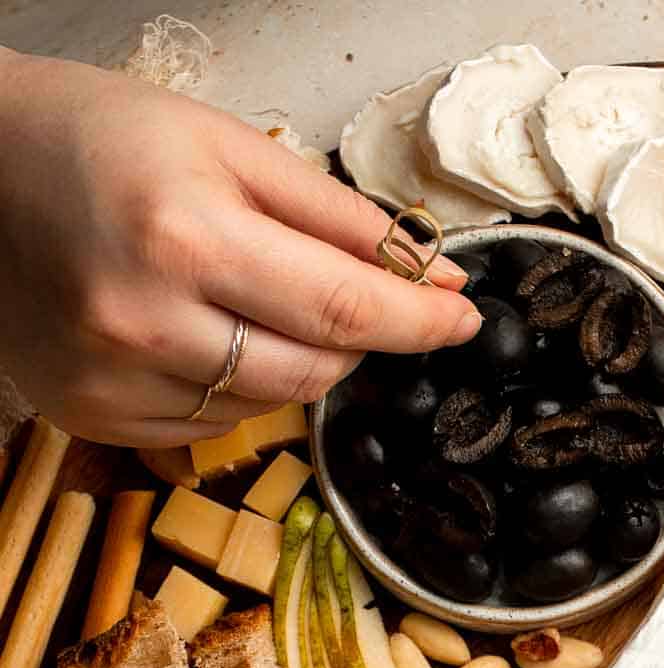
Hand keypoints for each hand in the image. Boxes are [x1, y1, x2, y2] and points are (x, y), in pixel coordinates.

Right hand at [0, 49, 480, 445]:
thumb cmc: (99, 139)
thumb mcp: (227, 147)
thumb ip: (338, 219)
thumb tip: (433, 276)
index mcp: (186, 236)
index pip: (344, 310)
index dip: (419, 323)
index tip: (463, 319)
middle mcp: (147, 322)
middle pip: (315, 372)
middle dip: (355, 341)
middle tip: (344, 295)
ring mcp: (116, 381)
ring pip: (267, 407)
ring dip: (290, 363)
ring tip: (243, 297)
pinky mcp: (94, 417)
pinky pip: (209, 427)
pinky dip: (230, 387)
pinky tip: (194, 332)